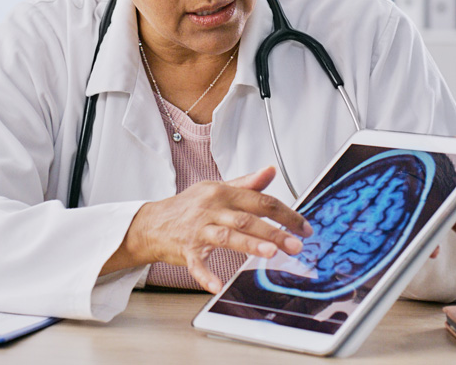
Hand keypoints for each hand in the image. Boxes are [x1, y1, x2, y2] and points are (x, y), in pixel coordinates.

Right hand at [104, 166, 311, 293]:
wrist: (153, 223)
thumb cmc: (188, 206)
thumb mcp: (216, 188)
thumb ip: (246, 183)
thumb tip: (270, 171)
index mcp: (222, 192)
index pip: (260, 200)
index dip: (285, 214)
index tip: (303, 227)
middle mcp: (211, 208)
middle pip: (247, 219)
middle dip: (274, 232)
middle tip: (296, 244)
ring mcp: (198, 230)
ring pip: (227, 236)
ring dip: (249, 244)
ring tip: (270, 253)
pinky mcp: (186, 250)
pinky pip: (197, 263)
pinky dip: (206, 275)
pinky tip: (217, 284)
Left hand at [431, 129, 455, 257]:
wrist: (404, 168)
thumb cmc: (435, 161)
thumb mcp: (451, 147)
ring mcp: (441, 221)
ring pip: (452, 232)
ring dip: (452, 231)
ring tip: (445, 227)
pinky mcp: (424, 230)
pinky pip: (429, 242)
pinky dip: (430, 245)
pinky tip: (428, 247)